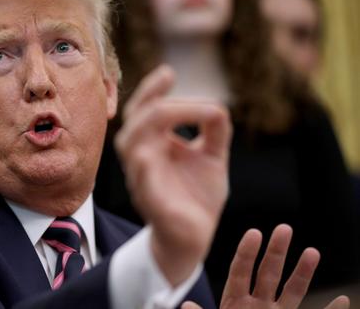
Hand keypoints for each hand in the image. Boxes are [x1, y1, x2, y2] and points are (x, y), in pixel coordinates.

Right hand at [114, 65, 231, 284]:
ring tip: (176, 111)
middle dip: (151, 98)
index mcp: (154, 144)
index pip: (144, 110)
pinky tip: (153, 154)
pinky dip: (145, 166)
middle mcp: (143, 158)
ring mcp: (144, 180)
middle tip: (170, 80)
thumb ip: (214, 132)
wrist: (195, 238)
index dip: (151, 89)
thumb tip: (218, 108)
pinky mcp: (152, 203)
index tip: (169, 72)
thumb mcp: (212, 157)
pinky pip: (142, 181)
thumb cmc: (197, 196)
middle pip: (135, 121)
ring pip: (131, 146)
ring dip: (149, 124)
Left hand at [181, 224, 350, 308]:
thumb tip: (185, 306)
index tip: (254, 233)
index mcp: (235, 303)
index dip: (246, 253)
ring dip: (303, 273)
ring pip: (292, 292)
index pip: (240, 272)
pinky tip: (343, 299)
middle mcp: (258, 306)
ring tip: (312, 251)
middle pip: (268, 274)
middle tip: (284, 228)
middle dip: (276, 252)